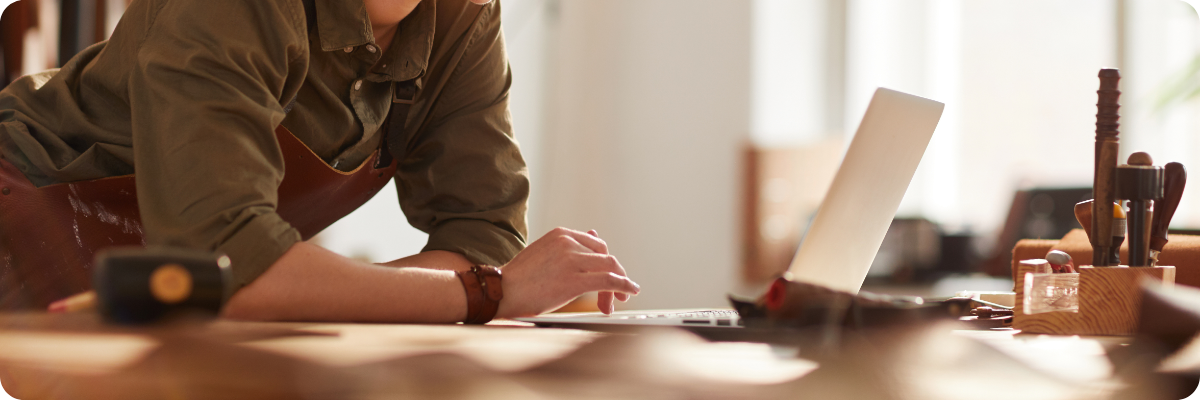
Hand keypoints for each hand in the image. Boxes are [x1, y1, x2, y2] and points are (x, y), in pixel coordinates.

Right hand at [495, 227, 639, 317]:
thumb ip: (570, 247)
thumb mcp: (546, 253)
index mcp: (561, 234)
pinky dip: (624, 286)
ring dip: (618, 285)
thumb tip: (595, 234)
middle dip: (615, 275)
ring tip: (617, 300)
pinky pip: (609, 280)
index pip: (596, 245)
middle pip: (606, 256)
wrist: (501, 291)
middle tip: (616, 294)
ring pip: (610, 268)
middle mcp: (568, 242)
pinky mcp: (574, 280)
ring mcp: (572, 260)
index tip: (609, 278)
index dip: (606, 263)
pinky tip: (628, 292)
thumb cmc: (521, 278)